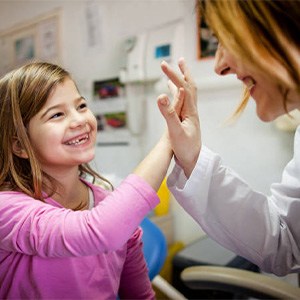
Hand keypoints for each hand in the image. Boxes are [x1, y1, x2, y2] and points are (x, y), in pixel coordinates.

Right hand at [157, 58, 200, 177]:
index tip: (163, 64)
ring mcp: (189, 115)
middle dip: (183, 72)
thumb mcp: (175, 131)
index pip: (183, 86)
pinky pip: (183, 103)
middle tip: (179, 60)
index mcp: (190, 110)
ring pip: (187, 94)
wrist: (194, 161)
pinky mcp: (186, 121)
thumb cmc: (186, 148)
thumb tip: (160, 95)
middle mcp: (191, 110)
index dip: (173, 74)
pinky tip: (175, 96)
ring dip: (182, 81)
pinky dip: (178, 94)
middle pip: (190, 86)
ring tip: (175, 73)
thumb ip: (168, 113)